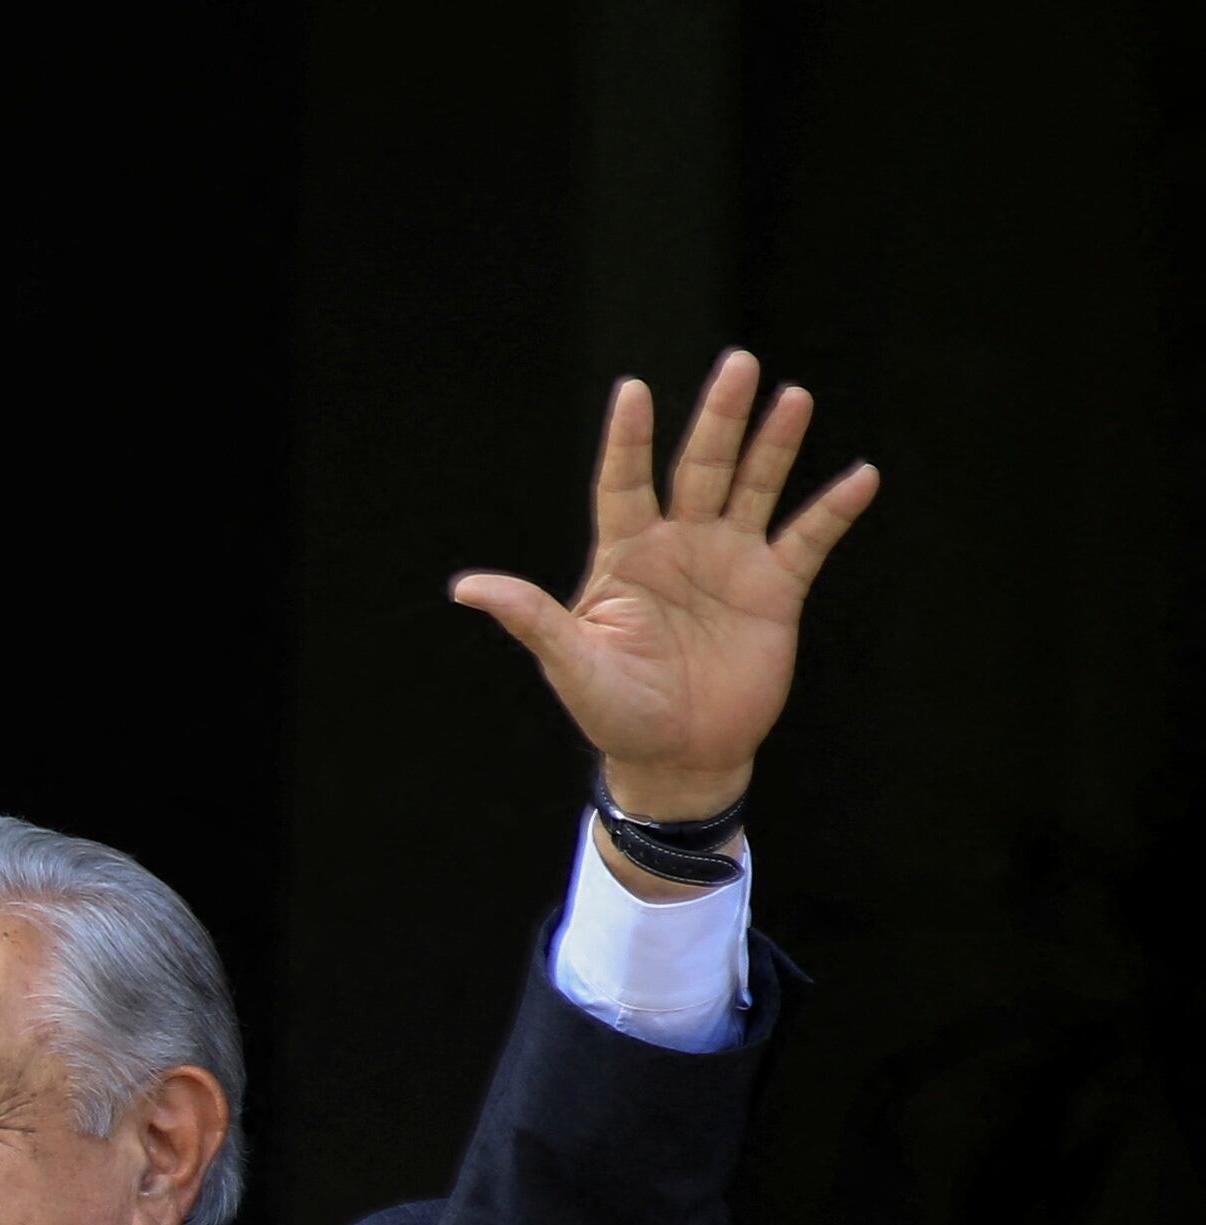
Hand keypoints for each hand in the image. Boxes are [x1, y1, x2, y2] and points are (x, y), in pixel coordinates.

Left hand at [450, 352, 875, 825]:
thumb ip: (531, 617)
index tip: (632, 389)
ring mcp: (730, 561)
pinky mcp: (775, 589)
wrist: (677, 757)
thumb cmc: (615, 712)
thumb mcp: (570, 664)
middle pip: (700, 467)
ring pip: (755, 486)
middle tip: (739, 364)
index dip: (628, 439)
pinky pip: (808, 539)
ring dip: (774, 444)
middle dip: (719, 418)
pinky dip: (834, 510)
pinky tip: (860, 477)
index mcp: (626, 556)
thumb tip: (467, 587)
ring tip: (792, 397)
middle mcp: (680, 544)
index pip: (624, 482)